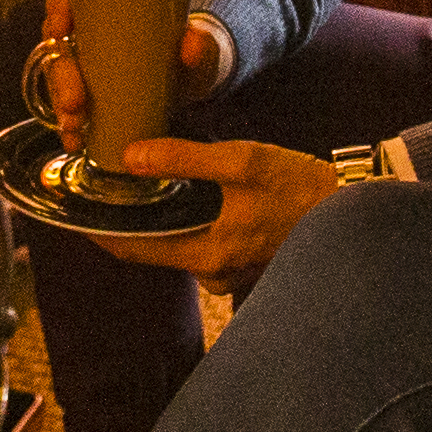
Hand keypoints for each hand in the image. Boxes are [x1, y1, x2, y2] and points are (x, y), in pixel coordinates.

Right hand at [34, 10, 232, 148]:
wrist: (191, 75)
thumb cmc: (189, 47)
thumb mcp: (199, 42)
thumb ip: (201, 42)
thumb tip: (192, 47)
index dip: (58, 5)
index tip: (61, 28)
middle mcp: (87, 24)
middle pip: (58, 38)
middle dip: (60, 73)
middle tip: (75, 101)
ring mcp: (83, 57)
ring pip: (58, 72)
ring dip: (59, 101)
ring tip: (74, 126)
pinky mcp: (86, 86)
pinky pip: (66, 100)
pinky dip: (67, 122)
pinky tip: (73, 139)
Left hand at [104, 132, 338, 281]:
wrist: (356, 209)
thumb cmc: (304, 187)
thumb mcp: (242, 162)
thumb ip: (184, 158)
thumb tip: (133, 156)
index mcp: (207, 253)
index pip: (134, 250)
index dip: (100, 232)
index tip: (75, 215)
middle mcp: (215, 274)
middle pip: (155, 249)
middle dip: (134, 221)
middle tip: (114, 189)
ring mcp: (234, 275)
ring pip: (182, 248)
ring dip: (167, 222)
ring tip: (153, 188)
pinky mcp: (249, 267)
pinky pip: (207, 248)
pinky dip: (195, 226)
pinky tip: (197, 200)